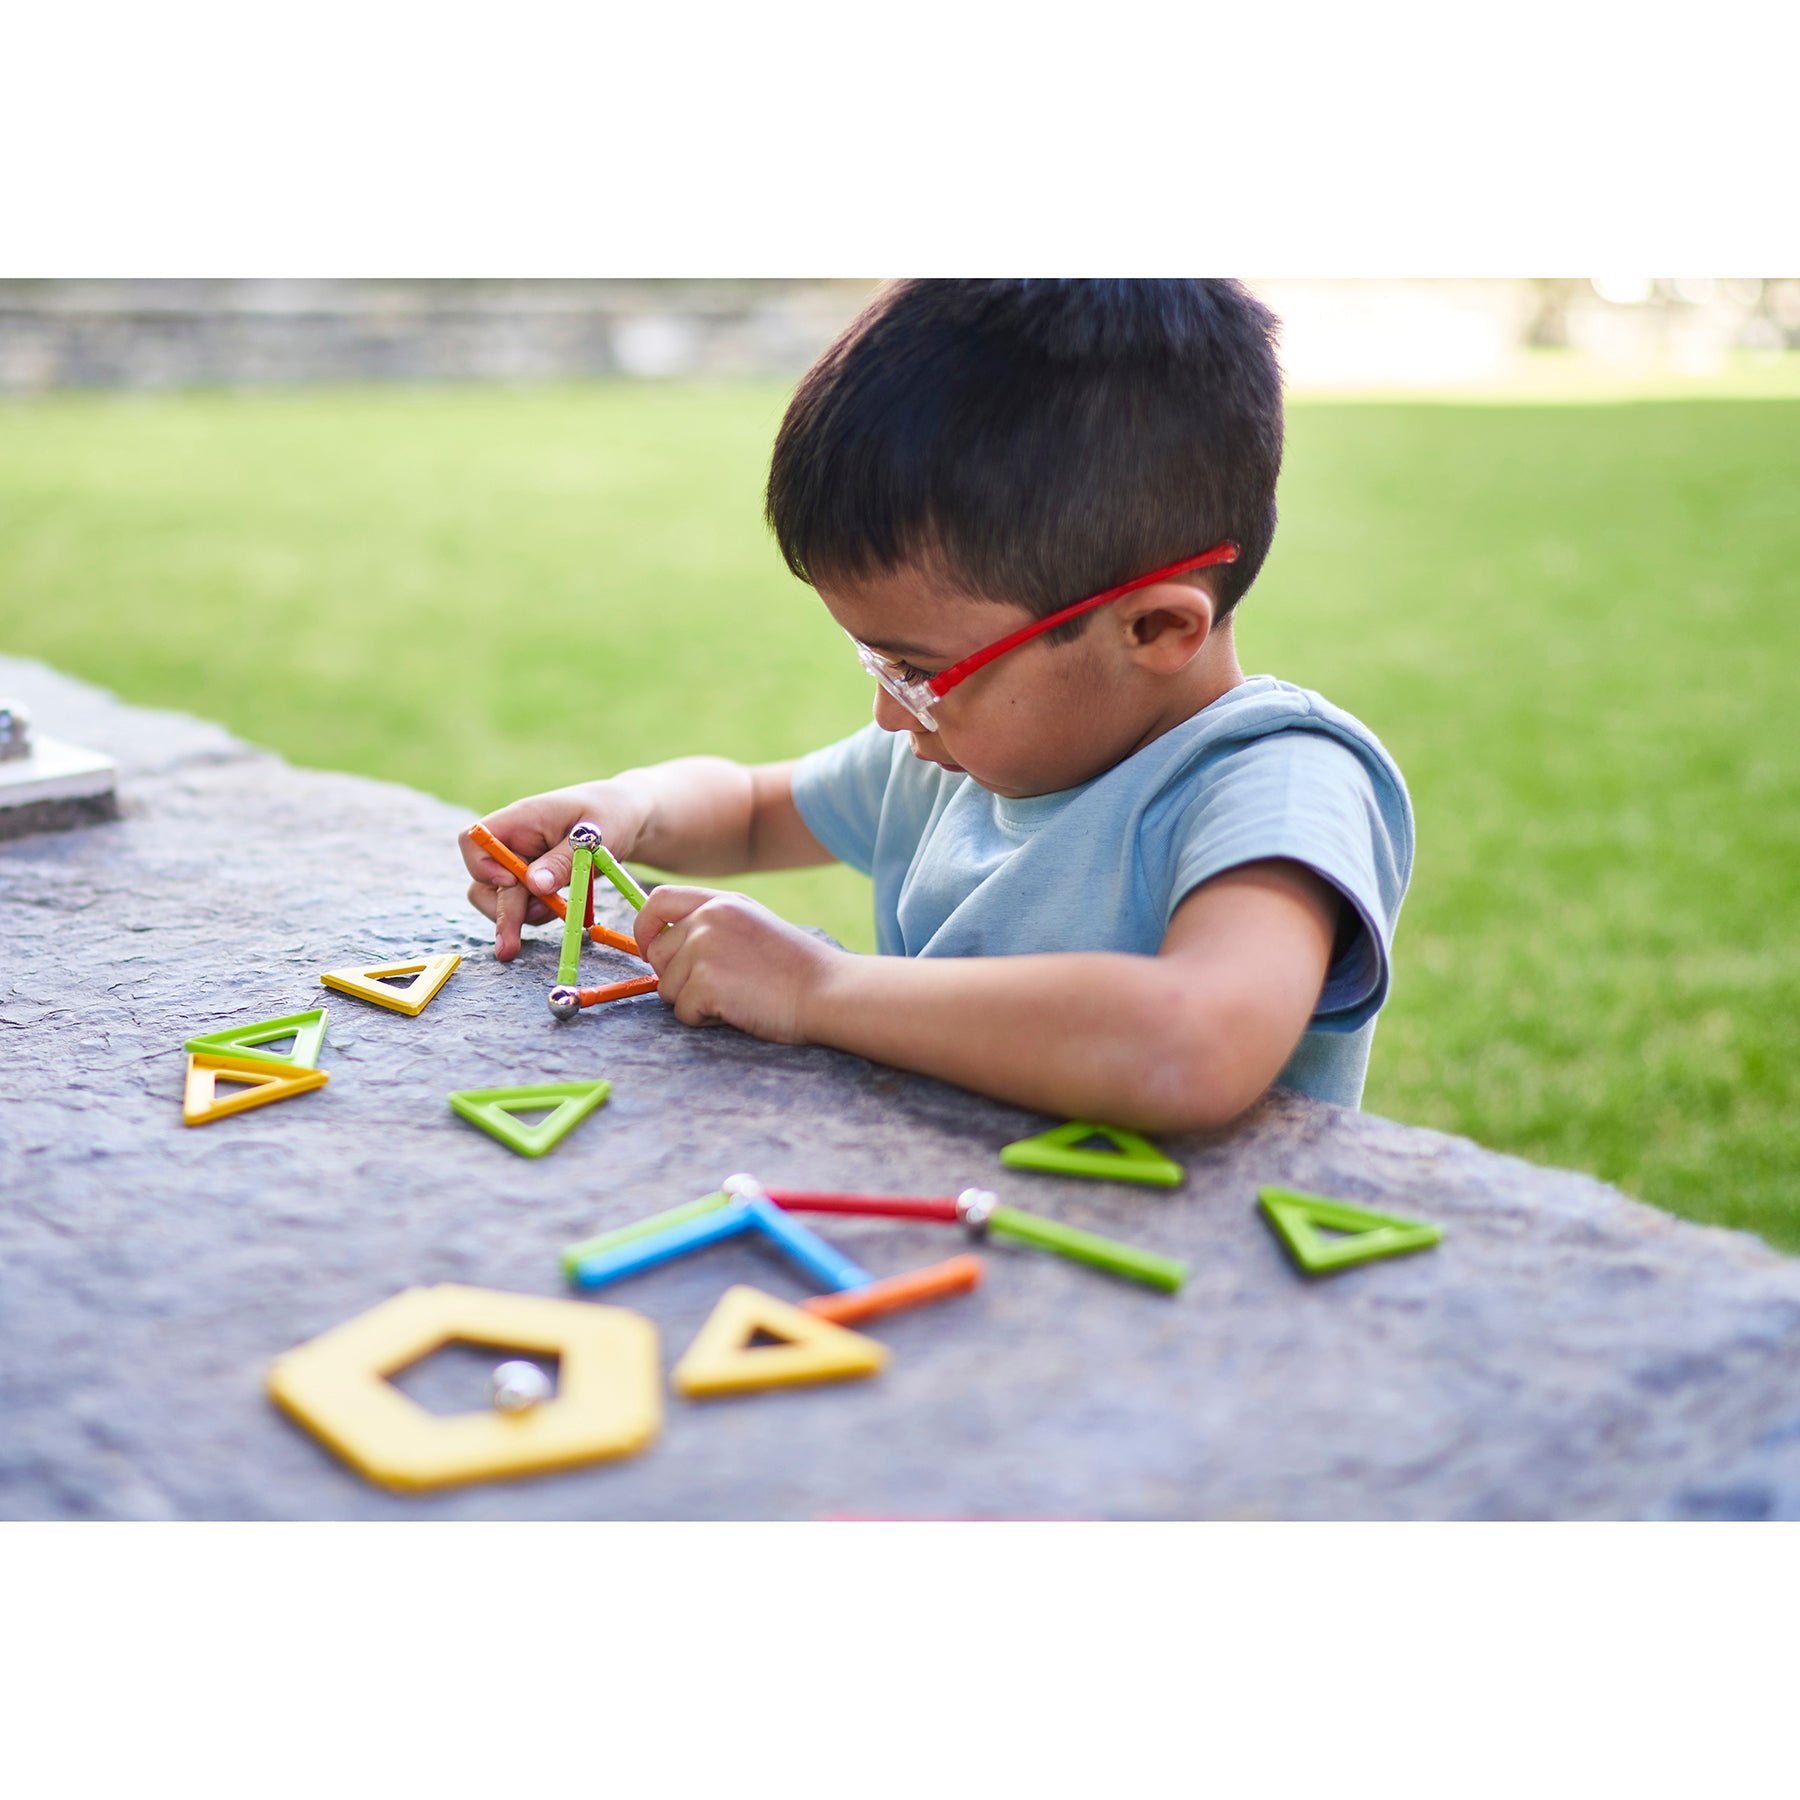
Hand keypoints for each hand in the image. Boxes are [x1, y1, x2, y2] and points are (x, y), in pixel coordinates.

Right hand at [459, 782, 643, 960]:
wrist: (624, 817)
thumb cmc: (609, 815)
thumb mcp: (593, 835)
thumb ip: (563, 860)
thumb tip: (534, 886)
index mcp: (520, 820)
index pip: (473, 839)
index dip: (481, 865)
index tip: (512, 882)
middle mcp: (513, 844)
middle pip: (482, 881)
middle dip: (501, 914)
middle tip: (510, 949)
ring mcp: (520, 865)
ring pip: (499, 900)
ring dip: (522, 917)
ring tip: (559, 912)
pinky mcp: (532, 883)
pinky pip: (523, 907)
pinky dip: (539, 916)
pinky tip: (563, 909)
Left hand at [638, 886, 841, 1043]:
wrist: (827, 991)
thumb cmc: (795, 968)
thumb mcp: (753, 925)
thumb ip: (712, 924)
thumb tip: (664, 946)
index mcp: (720, 902)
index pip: (657, 901)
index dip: (644, 929)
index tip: (649, 951)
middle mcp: (707, 919)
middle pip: (657, 953)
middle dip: (676, 977)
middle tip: (716, 987)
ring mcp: (704, 950)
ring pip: (667, 987)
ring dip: (694, 1001)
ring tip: (736, 996)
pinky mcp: (705, 983)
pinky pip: (683, 1012)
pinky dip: (705, 1020)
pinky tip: (738, 1009)